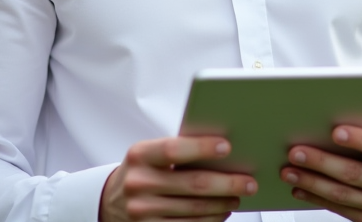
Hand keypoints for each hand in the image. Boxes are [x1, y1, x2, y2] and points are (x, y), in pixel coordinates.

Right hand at [99, 136, 257, 221]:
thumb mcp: (150, 155)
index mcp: (139, 155)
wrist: (111, 202)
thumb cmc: (143, 171)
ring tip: (238, 197)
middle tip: (250, 182)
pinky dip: (210, 220)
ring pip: (195, 209)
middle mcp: (138, 183)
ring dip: (222, 204)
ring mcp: (142, 211)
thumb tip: (223, 152)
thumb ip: (177, 151)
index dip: (201, 148)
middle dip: (227, 183)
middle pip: (193, 184)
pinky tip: (222, 212)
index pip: (173, 150)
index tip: (227, 147)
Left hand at [280, 88, 361, 221]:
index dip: (360, 140)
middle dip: (323, 162)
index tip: (334, 131)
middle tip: (295, 151)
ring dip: (312, 182)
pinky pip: (339, 210)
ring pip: (343, 195)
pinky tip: (298, 188)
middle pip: (356, 174)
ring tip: (288, 170)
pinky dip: (316, 198)